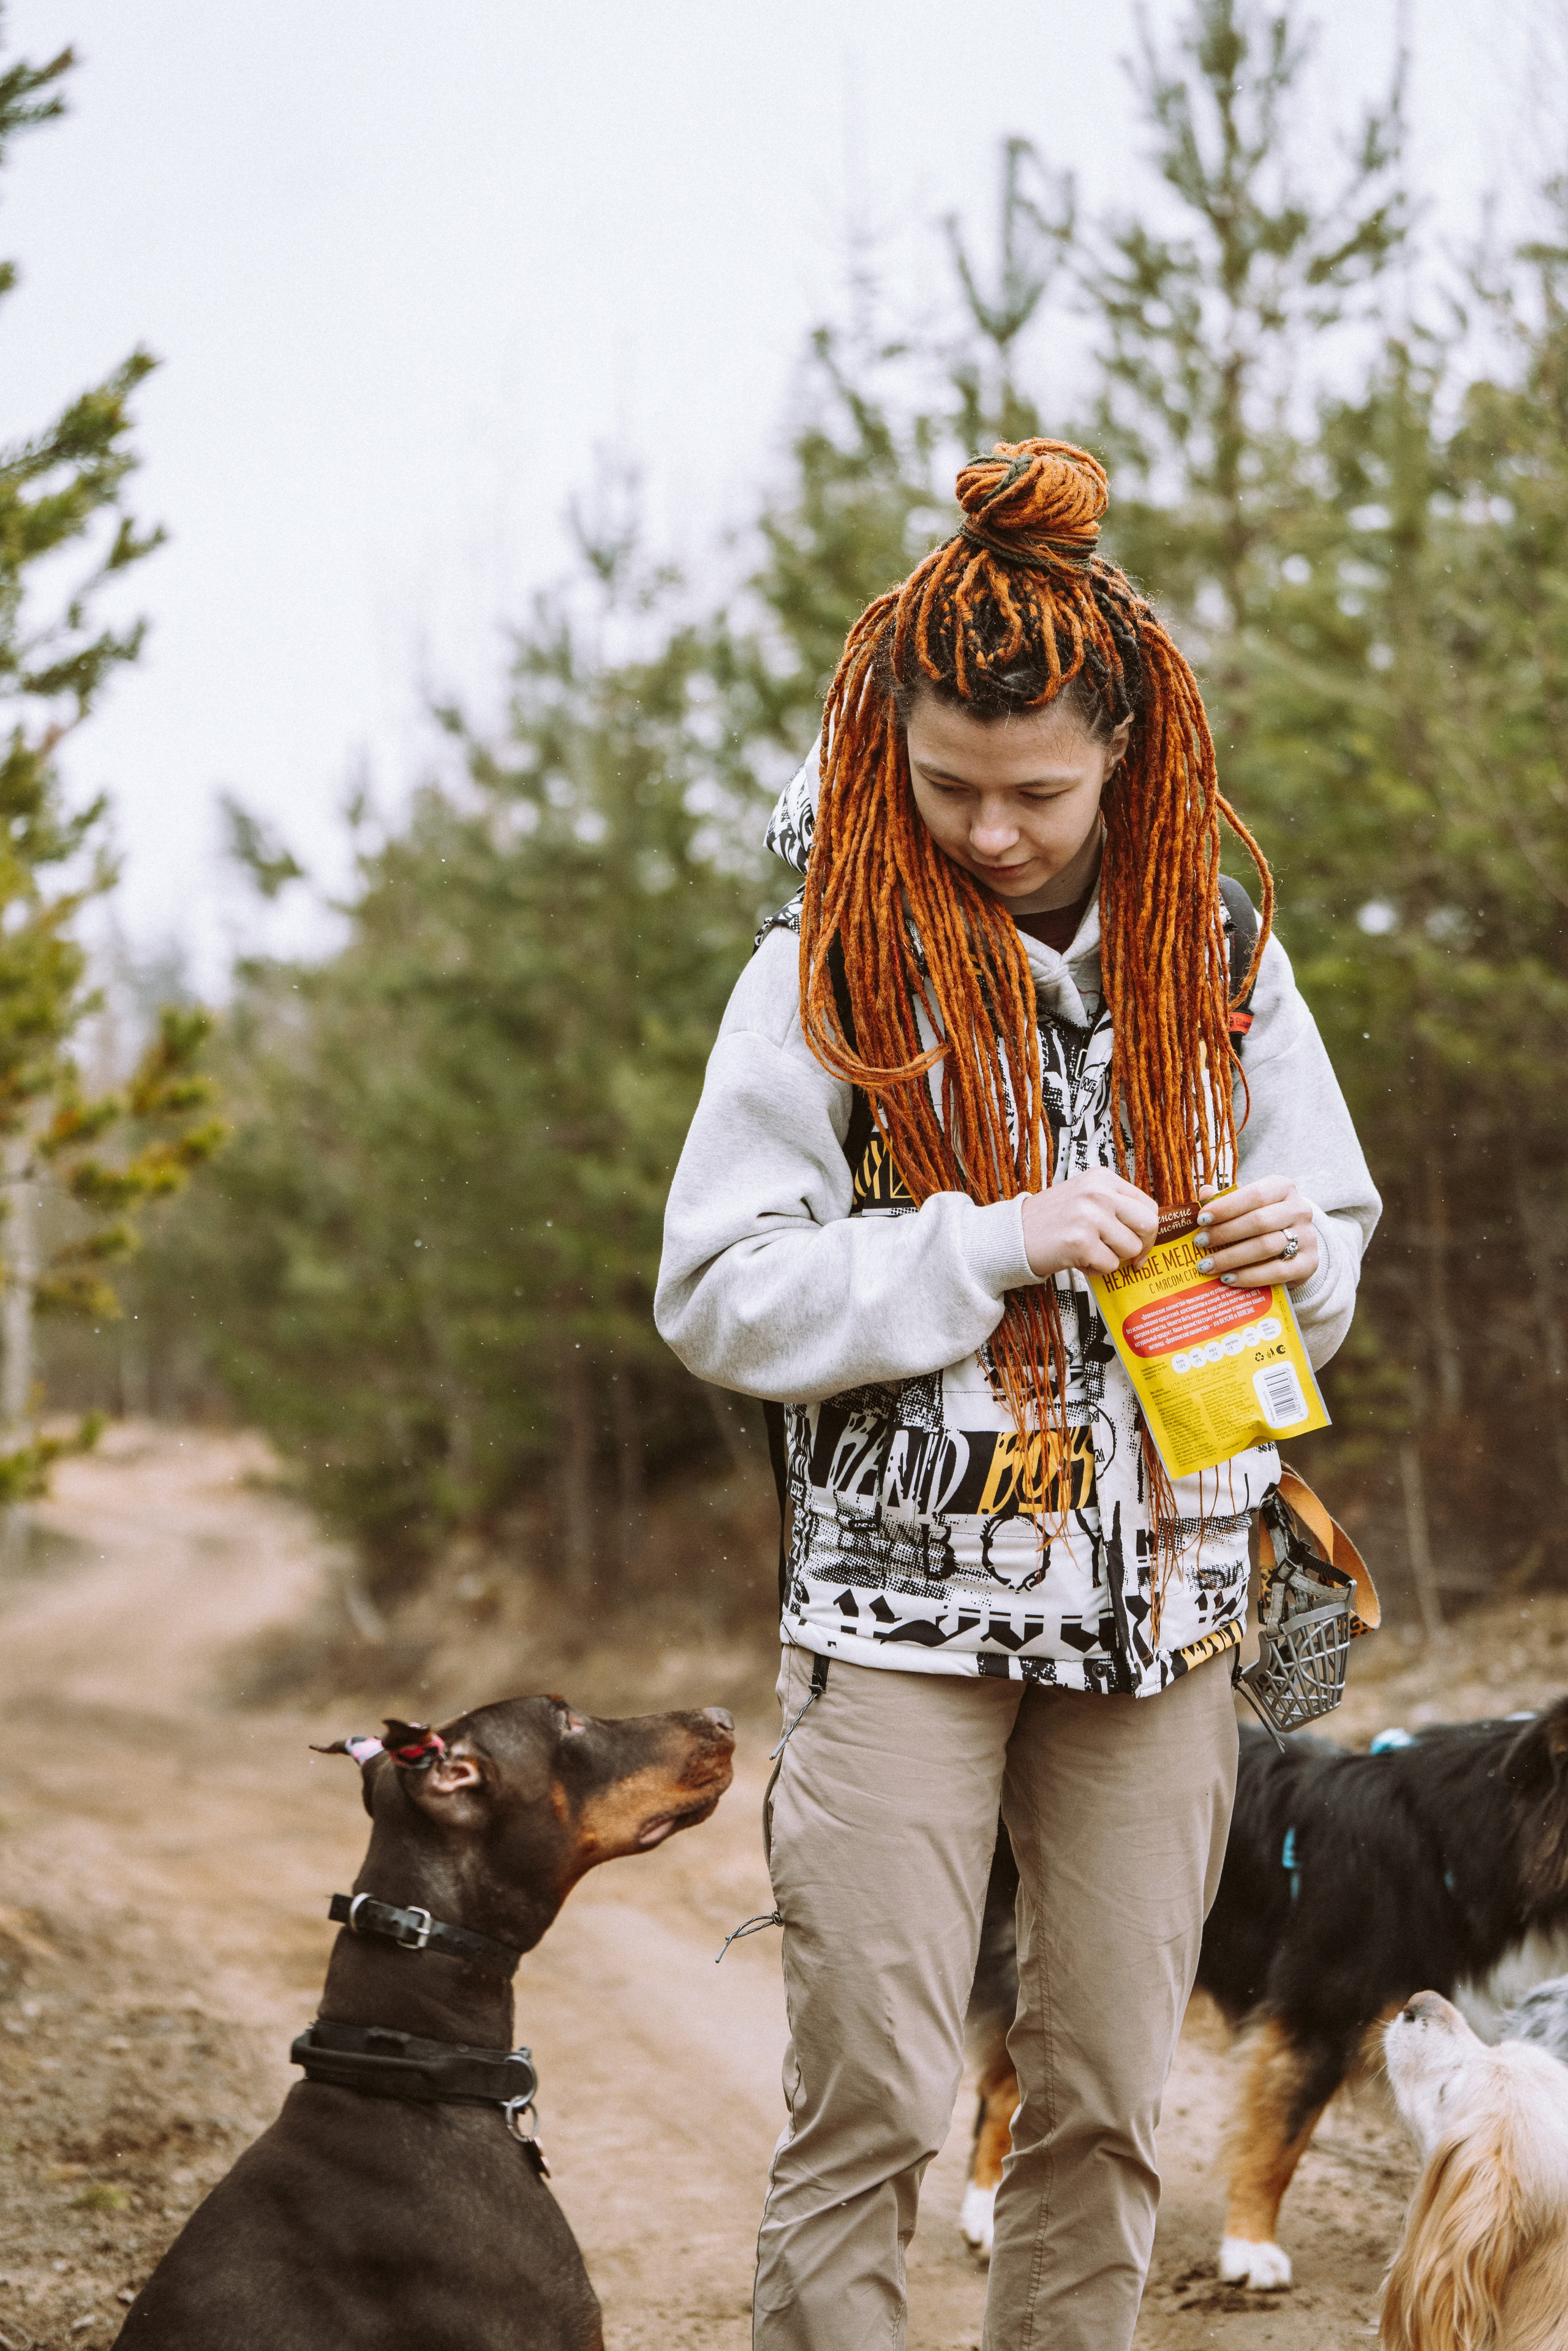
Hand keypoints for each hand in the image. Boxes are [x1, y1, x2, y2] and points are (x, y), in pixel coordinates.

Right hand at [1021, 1169, 1159, 1279]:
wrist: (1012, 1234)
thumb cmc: (1050, 1221)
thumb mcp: (1084, 1198)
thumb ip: (1114, 1207)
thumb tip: (1147, 1234)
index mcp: (1102, 1178)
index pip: (1148, 1205)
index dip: (1148, 1230)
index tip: (1139, 1243)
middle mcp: (1098, 1193)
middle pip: (1148, 1225)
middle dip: (1141, 1246)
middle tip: (1126, 1257)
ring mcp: (1090, 1216)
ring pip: (1130, 1249)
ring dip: (1112, 1258)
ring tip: (1089, 1252)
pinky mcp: (1080, 1242)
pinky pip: (1109, 1266)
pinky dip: (1096, 1270)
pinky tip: (1077, 1259)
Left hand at [1195, 1178, 1318, 1288]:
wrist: (1296, 1246)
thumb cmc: (1264, 1222)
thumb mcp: (1248, 1206)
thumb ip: (1227, 1200)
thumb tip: (1205, 1193)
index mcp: (1282, 1188)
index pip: (1254, 1194)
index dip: (1226, 1206)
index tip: (1201, 1219)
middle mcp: (1299, 1209)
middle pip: (1259, 1221)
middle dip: (1224, 1233)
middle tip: (1199, 1243)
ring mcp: (1308, 1237)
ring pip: (1266, 1247)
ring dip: (1231, 1257)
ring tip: (1207, 1265)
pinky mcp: (1309, 1263)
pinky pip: (1277, 1272)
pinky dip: (1249, 1277)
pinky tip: (1228, 1279)